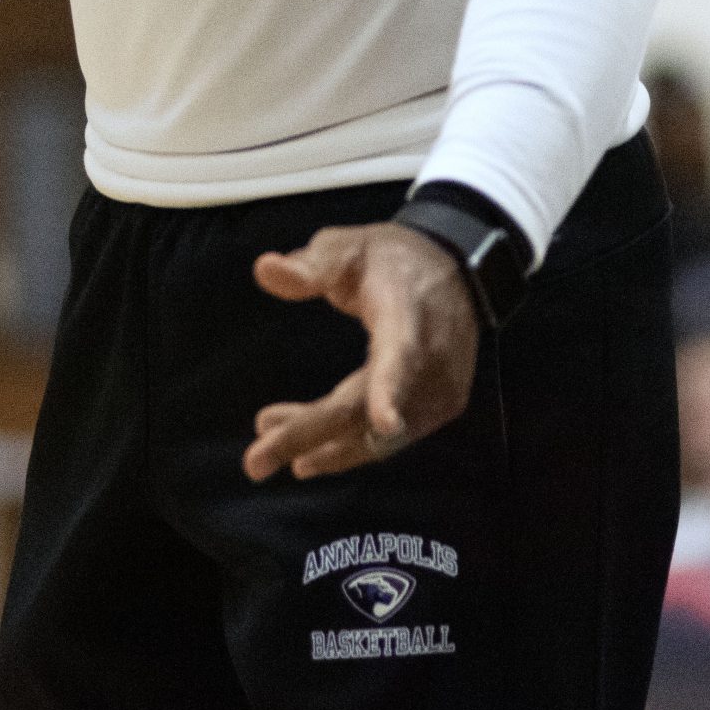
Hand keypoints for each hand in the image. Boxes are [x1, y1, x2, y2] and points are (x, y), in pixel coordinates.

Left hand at [243, 222, 479, 481]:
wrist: (455, 271)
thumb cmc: (390, 260)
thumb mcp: (348, 248)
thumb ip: (309, 265)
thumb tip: (265, 269)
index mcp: (406, 312)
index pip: (399, 353)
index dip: (390, 388)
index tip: (385, 423)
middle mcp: (430, 358)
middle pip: (367, 408)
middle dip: (310, 435)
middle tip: (255, 462)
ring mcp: (440, 389)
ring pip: (375, 436)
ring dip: (320, 445)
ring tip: (267, 442)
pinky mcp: (441, 407)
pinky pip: (389, 440)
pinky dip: (346, 445)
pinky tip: (308, 448)